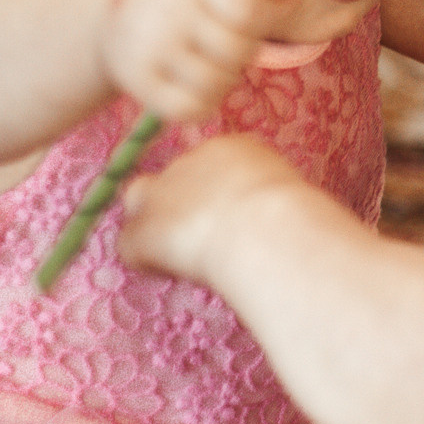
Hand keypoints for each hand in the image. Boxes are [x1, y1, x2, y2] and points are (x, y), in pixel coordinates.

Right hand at [100, 0, 272, 121]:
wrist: (107, 6)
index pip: (247, 11)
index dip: (255, 19)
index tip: (238, 12)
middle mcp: (167, 3)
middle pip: (237, 52)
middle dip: (241, 50)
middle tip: (222, 38)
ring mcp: (148, 43)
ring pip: (216, 85)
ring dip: (222, 79)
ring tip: (207, 58)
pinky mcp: (136, 79)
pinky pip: (190, 110)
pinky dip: (200, 103)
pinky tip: (191, 81)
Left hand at [121, 135, 305, 284]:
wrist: (265, 230)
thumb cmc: (292, 218)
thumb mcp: (284, 189)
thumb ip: (263, 192)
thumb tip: (264, 212)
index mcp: (227, 149)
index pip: (202, 166)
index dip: (209, 197)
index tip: (226, 220)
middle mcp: (187, 162)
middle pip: (166, 182)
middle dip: (176, 210)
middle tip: (202, 241)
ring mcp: (159, 193)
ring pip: (139, 208)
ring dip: (154, 230)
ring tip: (183, 258)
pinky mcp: (142, 229)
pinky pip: (132, 248)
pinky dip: (148, 262)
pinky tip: (176, 274)